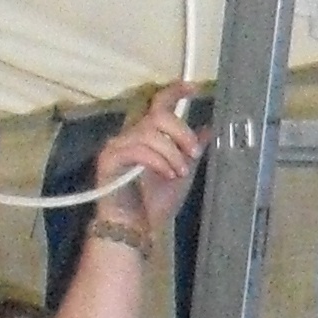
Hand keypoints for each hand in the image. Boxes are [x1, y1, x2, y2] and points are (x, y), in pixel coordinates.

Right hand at [96, 86, 204, 231]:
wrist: (135, 229)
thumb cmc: (155, 204)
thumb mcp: (182, 173)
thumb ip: (192, 151)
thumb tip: (208, 129)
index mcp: (149, 136)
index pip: (159, 106)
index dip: (174, 92)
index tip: (192, 88)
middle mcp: (131, 135)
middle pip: (158, 116)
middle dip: (181, 132)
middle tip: (193, 153)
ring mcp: (118, 146)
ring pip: (149, 133)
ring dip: (171, 153)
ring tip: (179, 172)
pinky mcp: (109, 159)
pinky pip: (137, 150)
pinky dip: (158, 161)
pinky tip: (168, 174)